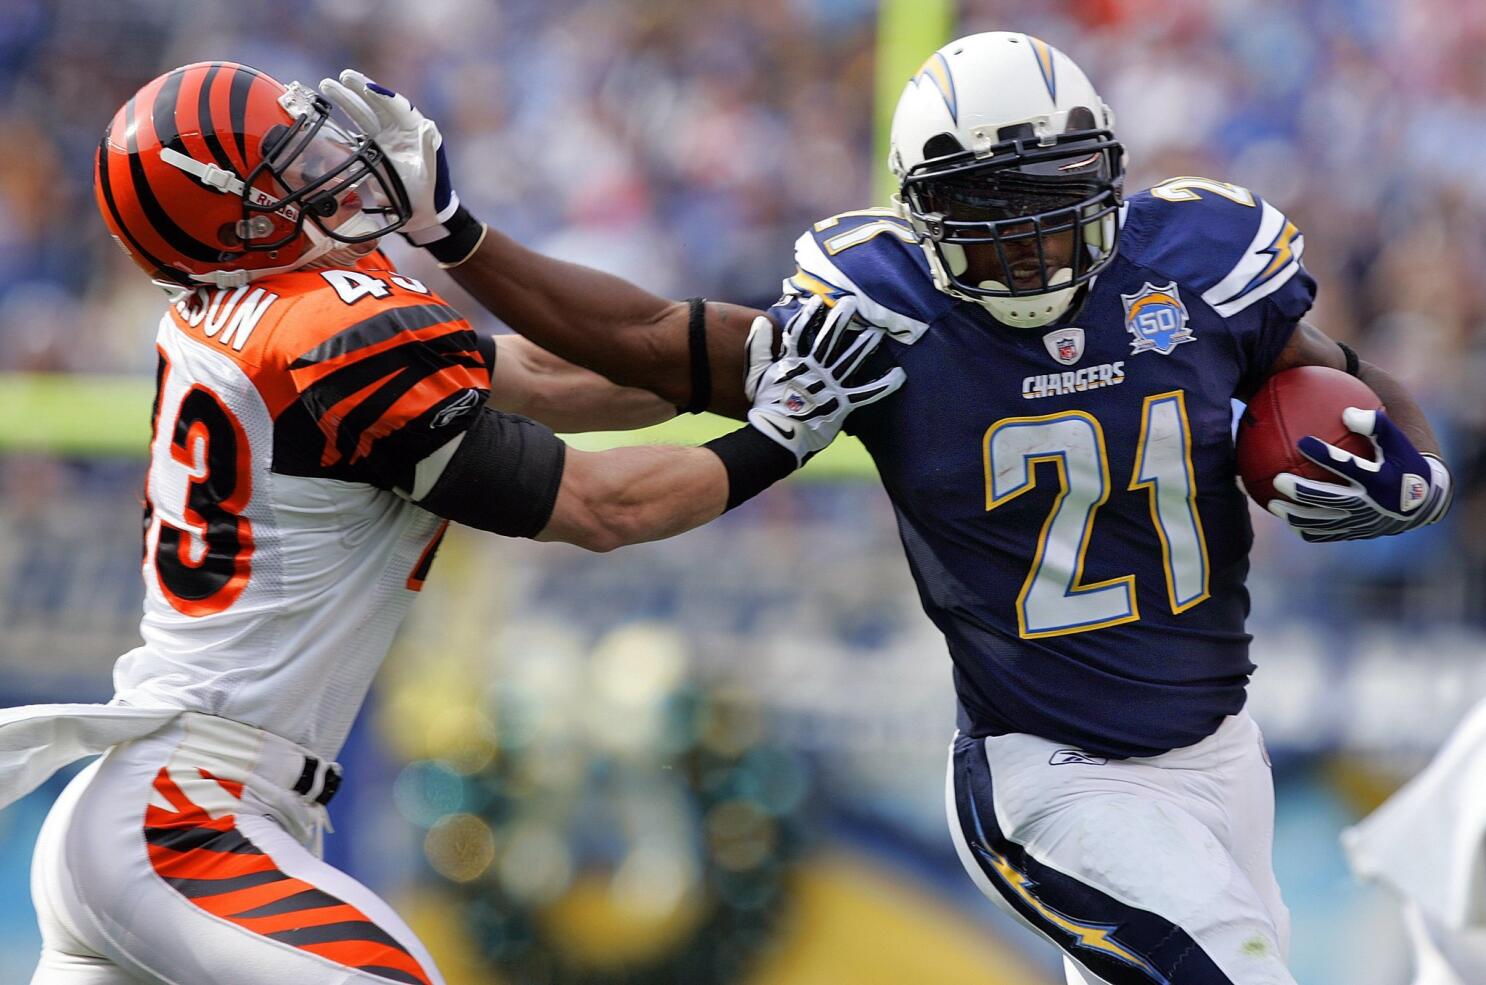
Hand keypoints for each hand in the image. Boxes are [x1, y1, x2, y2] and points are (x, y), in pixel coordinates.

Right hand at [319, 69, 460, 243]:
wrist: (417, 212)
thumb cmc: (428, 193)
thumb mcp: (429, 173)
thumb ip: (428, 150)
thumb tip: (428, 126)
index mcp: (415, 130)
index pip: (397, 107)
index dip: (382, 96)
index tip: (368, 87)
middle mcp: (398, 129)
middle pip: (376, 104)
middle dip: (359, 89)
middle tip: (343, 77)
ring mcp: (384, 138)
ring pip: (363, 114)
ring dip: (346, 100)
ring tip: (326, 86)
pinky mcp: (372, 149)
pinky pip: (356, 131)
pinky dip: (341, 121)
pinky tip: (326, 112)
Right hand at [747, 295, 904, 463]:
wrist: (775, 438)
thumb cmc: (765, 407)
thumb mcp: (756, 375)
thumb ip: (758, 347)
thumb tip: (760, 321)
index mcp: (791, 362)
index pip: (799, 332)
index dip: (808, 315)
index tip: (818, 301)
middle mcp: (812, 370)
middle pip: (828, 341)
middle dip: (840, 321)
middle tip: (852, 303)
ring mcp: (828, 387)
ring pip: (848, 362)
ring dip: (863, 345)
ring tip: (877, 332)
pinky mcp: (841, 405)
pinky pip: (865, 394)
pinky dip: (883, 385)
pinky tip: (899, 375)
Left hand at [1267, 407, 1451, 541]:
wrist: (1424, 503)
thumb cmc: (1404, 463)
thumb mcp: (1397, 442)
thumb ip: (1375, 424)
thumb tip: (1346, 413)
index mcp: (1380, 480)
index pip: (1349, 466)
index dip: (1326, 455)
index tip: (1302, 441)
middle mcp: (1369, 505)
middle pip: (1329, 499)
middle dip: (1302, 491)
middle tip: (1278, 480)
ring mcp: (1361, 523)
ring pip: (1322, 522)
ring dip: (1295, 515)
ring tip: (1271, 504)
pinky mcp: (1354, 534)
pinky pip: (1324, 535)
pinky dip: (1304, 529)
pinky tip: (1286, 519)